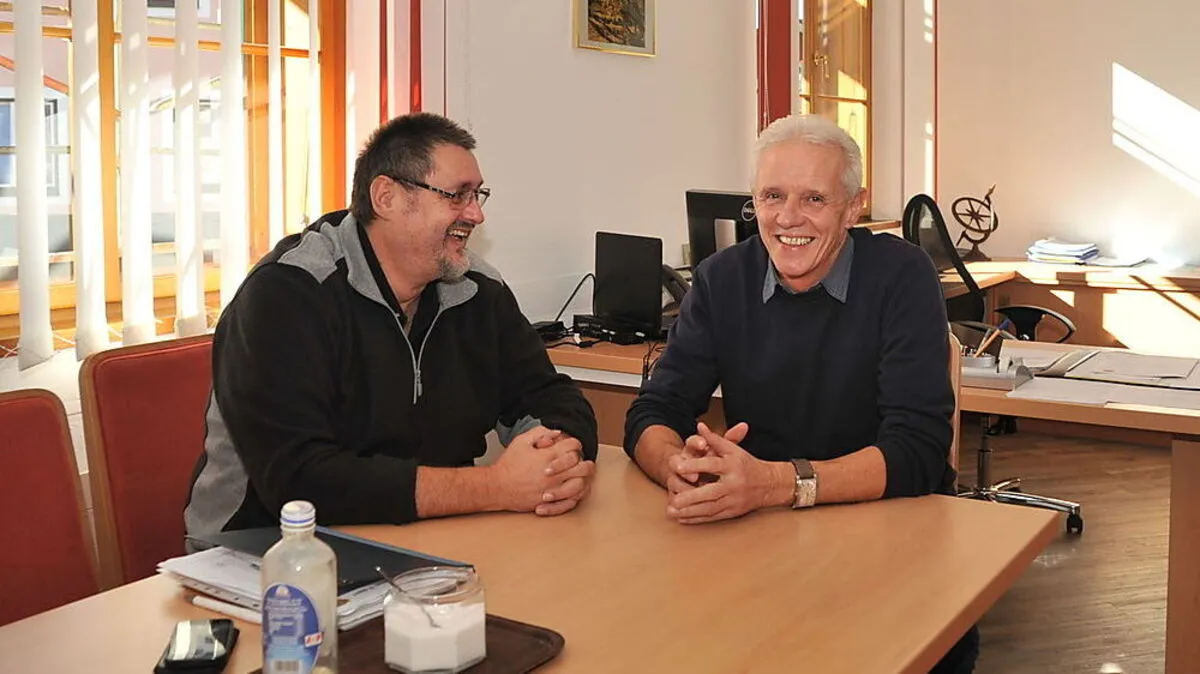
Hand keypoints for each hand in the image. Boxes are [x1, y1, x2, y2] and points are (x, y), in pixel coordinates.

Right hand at [488, 426, 582, 512]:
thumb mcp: (521, 442)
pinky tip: (574, 488)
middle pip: (582, 466)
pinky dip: (576, 494)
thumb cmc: (508, 465)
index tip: (572, 446)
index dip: (575, 443)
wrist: (497, 487)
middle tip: (580, 460)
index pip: (573, 447)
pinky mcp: (550, 502)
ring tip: (580, 474)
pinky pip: (571, 500)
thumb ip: (540, 433)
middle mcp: (553, 474)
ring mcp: (552, 489)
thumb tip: (557, 433)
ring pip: (580, 484)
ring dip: (583, 478)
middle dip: (584, 460)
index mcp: (547, 457)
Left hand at [666, 422, 790, 523]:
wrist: (769, 484)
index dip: (694, 465)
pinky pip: (712, 517)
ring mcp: (733, 501)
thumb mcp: (733, 449)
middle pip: (710, 492)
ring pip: (710, 508)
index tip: (677, 466)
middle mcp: (733, 484)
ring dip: (690, 512)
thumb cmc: (746, 464)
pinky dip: (696, 519)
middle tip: (674, 499)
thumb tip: (699, 426)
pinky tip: (682, 518)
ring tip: (672, 511)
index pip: (712, 465)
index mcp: (732, 466)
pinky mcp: (732, 513)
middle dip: (691, 497)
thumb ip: (714, 439)